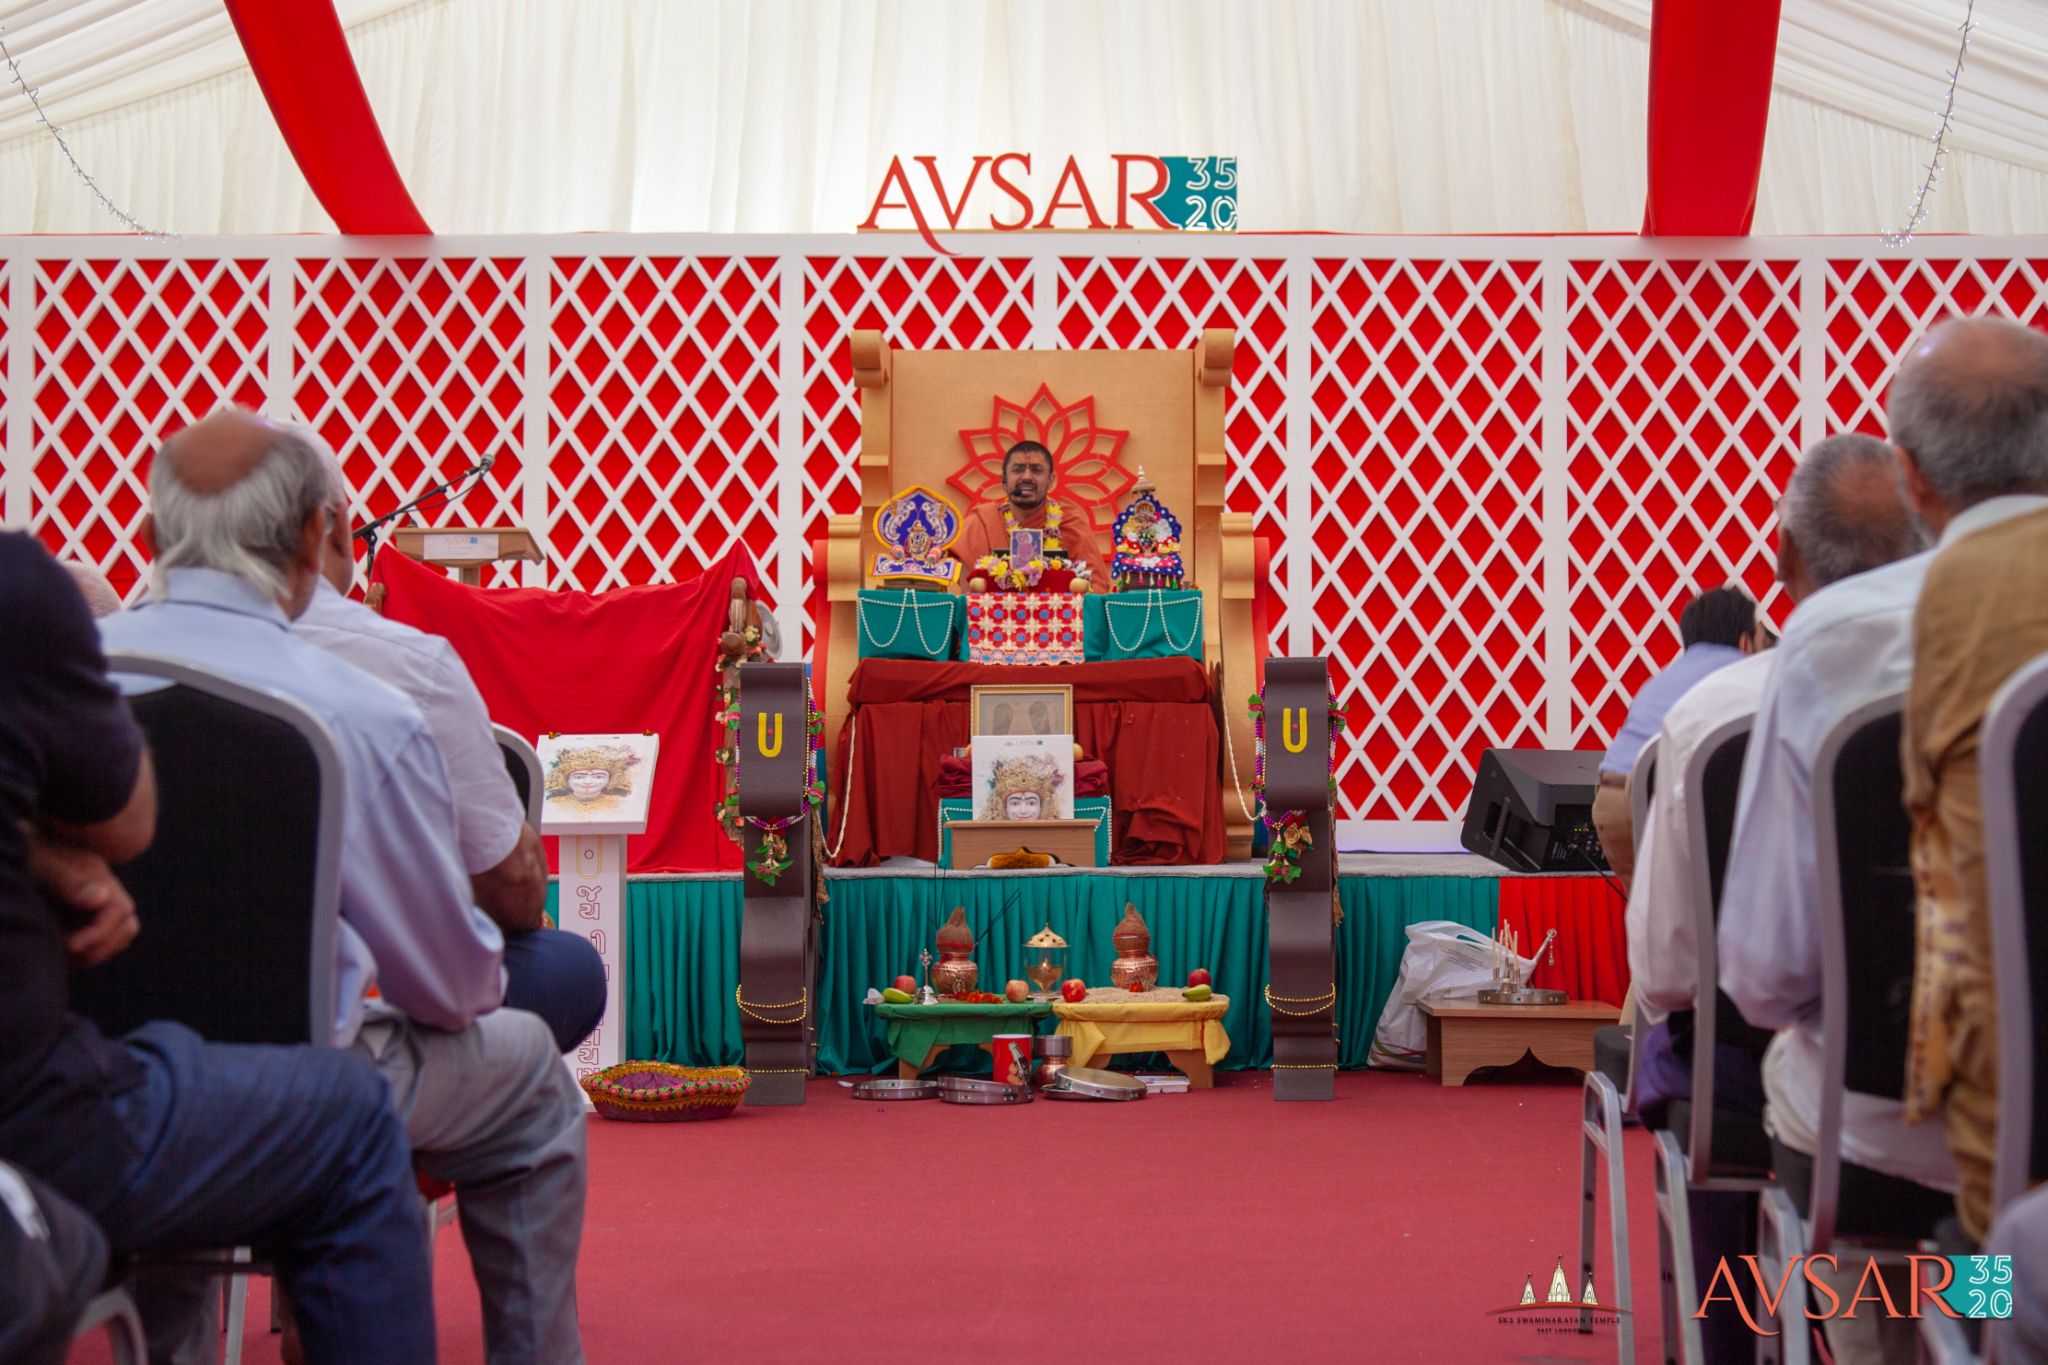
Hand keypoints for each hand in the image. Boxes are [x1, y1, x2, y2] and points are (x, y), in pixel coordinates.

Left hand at [26, 828, 138, 966]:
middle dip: (102, 946)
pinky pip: (100, 936)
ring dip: (97, 950)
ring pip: (119, 934)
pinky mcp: (82, 910)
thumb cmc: (25, 846)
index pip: (120, 912)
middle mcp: (104, 888)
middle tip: (68, 953)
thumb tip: (101, 898)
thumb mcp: (40, 861)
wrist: (15, 835)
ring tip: (64, 954)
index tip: (69, 945)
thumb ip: (68, 881)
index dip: (99, 933)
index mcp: (98, 875)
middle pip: (127, 926)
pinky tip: (60, 948)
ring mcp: (96, 899)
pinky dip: (88, 949)